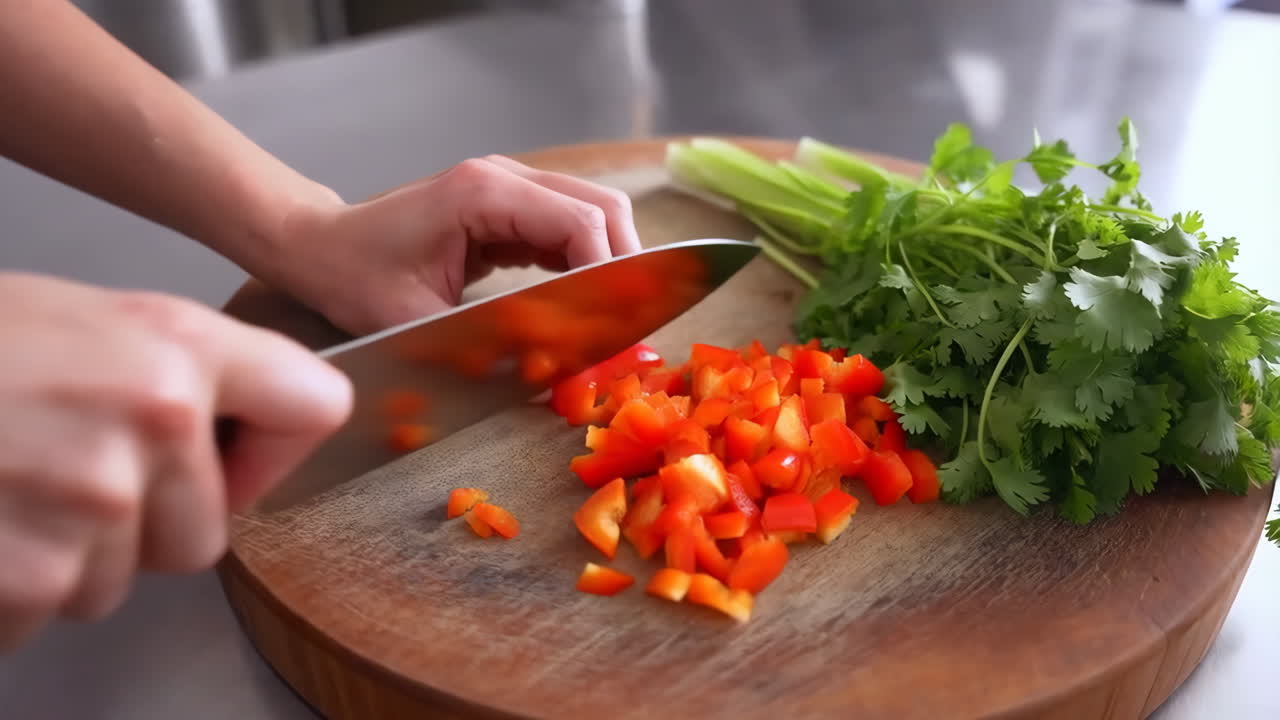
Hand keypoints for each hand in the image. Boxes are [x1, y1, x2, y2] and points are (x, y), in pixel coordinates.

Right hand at [0, 272, 351, 650]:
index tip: (236, 448)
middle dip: (145, 520)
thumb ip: (179, 365)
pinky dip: (11, 588)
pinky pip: (49, 610)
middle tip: (60, 466)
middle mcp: (153, 421)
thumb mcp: (77, 316)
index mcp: (175, 346)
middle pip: (208, 529)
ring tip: (6, 484)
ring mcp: (94, 505)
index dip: (273, 441)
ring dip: (69, 554)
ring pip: (124, 577)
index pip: (315, 404)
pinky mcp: (35, 577)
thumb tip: (261, 415)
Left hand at [255, 155, 642, 335]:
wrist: (320, 246)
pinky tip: (582, 303)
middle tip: (624, 324)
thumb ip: (484, 342)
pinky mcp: (508, 207)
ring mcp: (509, 187)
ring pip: (594, 214)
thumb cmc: (355, 276)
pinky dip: (586, 262)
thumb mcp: (416, 322)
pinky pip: (568, 227)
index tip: (614, 323)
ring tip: (609, 317)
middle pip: (601, 207)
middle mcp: (504, 178)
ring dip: (610, 262)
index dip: (609, 273)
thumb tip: (551, 370)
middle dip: (625, 264)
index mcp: (482, 194)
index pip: (580, 222)